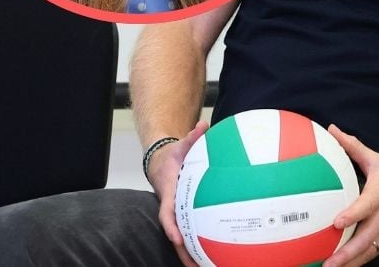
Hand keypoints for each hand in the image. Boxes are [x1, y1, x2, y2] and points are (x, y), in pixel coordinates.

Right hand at [151, 121, 208, 266]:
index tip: (176, 238)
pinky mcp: (186, 214)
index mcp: (169, 193)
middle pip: (175, 233)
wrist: (163, 161)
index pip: (167, 212)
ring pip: (184, 236)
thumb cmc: (173, 156)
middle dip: (182, 250)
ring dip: (192, 253)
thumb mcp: (181, 145)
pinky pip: (194, 229)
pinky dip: (202, 242)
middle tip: (194, 265)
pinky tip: (216, 253)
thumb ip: (192, 137)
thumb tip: (202, 126)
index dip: (170, 226)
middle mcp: (173, 206)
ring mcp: (179, 212)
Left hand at [322, 125, 378, 266]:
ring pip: (368, 252)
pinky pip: (372, 254)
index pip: (365, 208)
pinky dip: (358, 262)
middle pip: (365, 239)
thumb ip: (353, 147)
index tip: (336, 222)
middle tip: (327, 262)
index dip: (351, 216)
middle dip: (346, 254)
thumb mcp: (377, 160)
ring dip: (350, 263)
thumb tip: (333, 130)